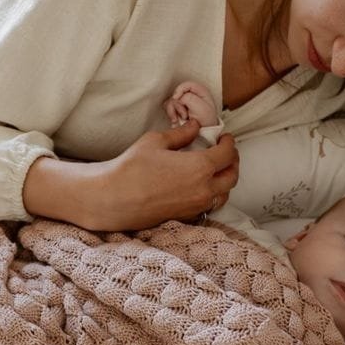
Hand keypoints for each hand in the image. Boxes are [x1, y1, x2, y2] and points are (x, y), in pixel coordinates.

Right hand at [87, 124, 238, 230]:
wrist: (112, 199)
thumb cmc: (131, 168)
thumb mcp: (155, 142)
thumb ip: (180, 134)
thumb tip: (194, 127)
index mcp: (200, 167)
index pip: (227, 154)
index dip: (229, 143)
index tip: (225, 138)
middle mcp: (203, 189)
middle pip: (232, 176)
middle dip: (232, 162)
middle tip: (225, 153)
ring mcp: (195, 206)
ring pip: (224, 195)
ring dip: (224, 181)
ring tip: (216, 171)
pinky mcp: (185, 217)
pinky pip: (209, 206)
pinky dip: (212, 195)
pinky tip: (201, 188)